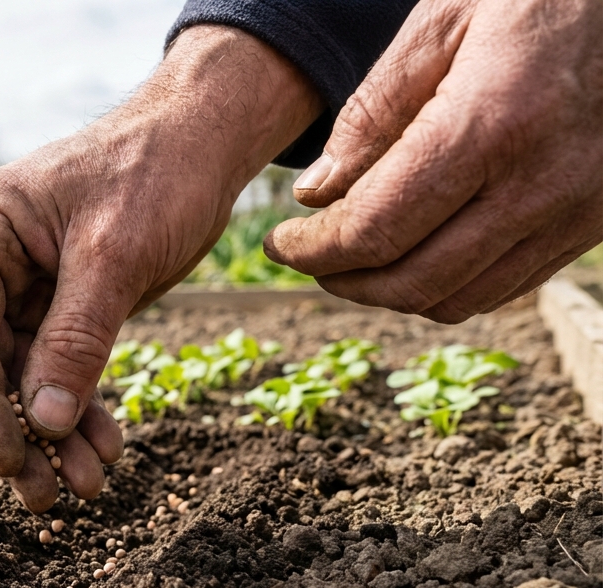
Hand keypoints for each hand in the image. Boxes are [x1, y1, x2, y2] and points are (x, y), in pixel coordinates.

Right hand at [0, 26, 321, 511]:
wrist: (207, 140)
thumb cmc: (157, 172)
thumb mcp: (116, 256)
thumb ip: (76, 338)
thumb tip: (46, 425)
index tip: (13, 460)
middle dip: (17, 432)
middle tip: (43, 497)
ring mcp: (23, 283)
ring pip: (24, 376)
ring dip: (53, 433)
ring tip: (86, 488)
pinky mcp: (61, 302)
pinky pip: (59, 366)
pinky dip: (80, 408)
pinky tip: (103, 448)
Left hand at [266, 0, 602, 322]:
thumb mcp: (442, 21)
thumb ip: (373, 111)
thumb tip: (316, 195)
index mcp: (491, 125)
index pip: (376, 228)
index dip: (313, 250)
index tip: (279, 243)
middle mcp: (540, 182)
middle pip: (414, 281)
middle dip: (343, 280)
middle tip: (308, 256)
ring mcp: (578, 209)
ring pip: (460, 298)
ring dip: (393, 292)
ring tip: (354, 258)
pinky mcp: (598, 221)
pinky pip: (506, 286)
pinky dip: (448, 284)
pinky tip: (418, 248)